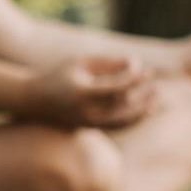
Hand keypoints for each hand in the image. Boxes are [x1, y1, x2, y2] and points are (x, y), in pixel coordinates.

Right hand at [23, 55, 155, 128]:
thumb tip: (136, 64)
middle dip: (143, 97)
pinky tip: (143, 110)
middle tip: (156, 86)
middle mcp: (86, 111)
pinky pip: (116, 127)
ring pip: (123, 121)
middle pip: (124, 107)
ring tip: (155, 101)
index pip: (118, 87)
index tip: (147, 71)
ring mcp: (87, 122)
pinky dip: (131, 119)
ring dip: (142, 111)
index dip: (135, 79)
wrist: (34, 99)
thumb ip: (108, 62)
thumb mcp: (81, 62)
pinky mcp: (88, 128)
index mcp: (83, 92)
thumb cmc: (59, 74)